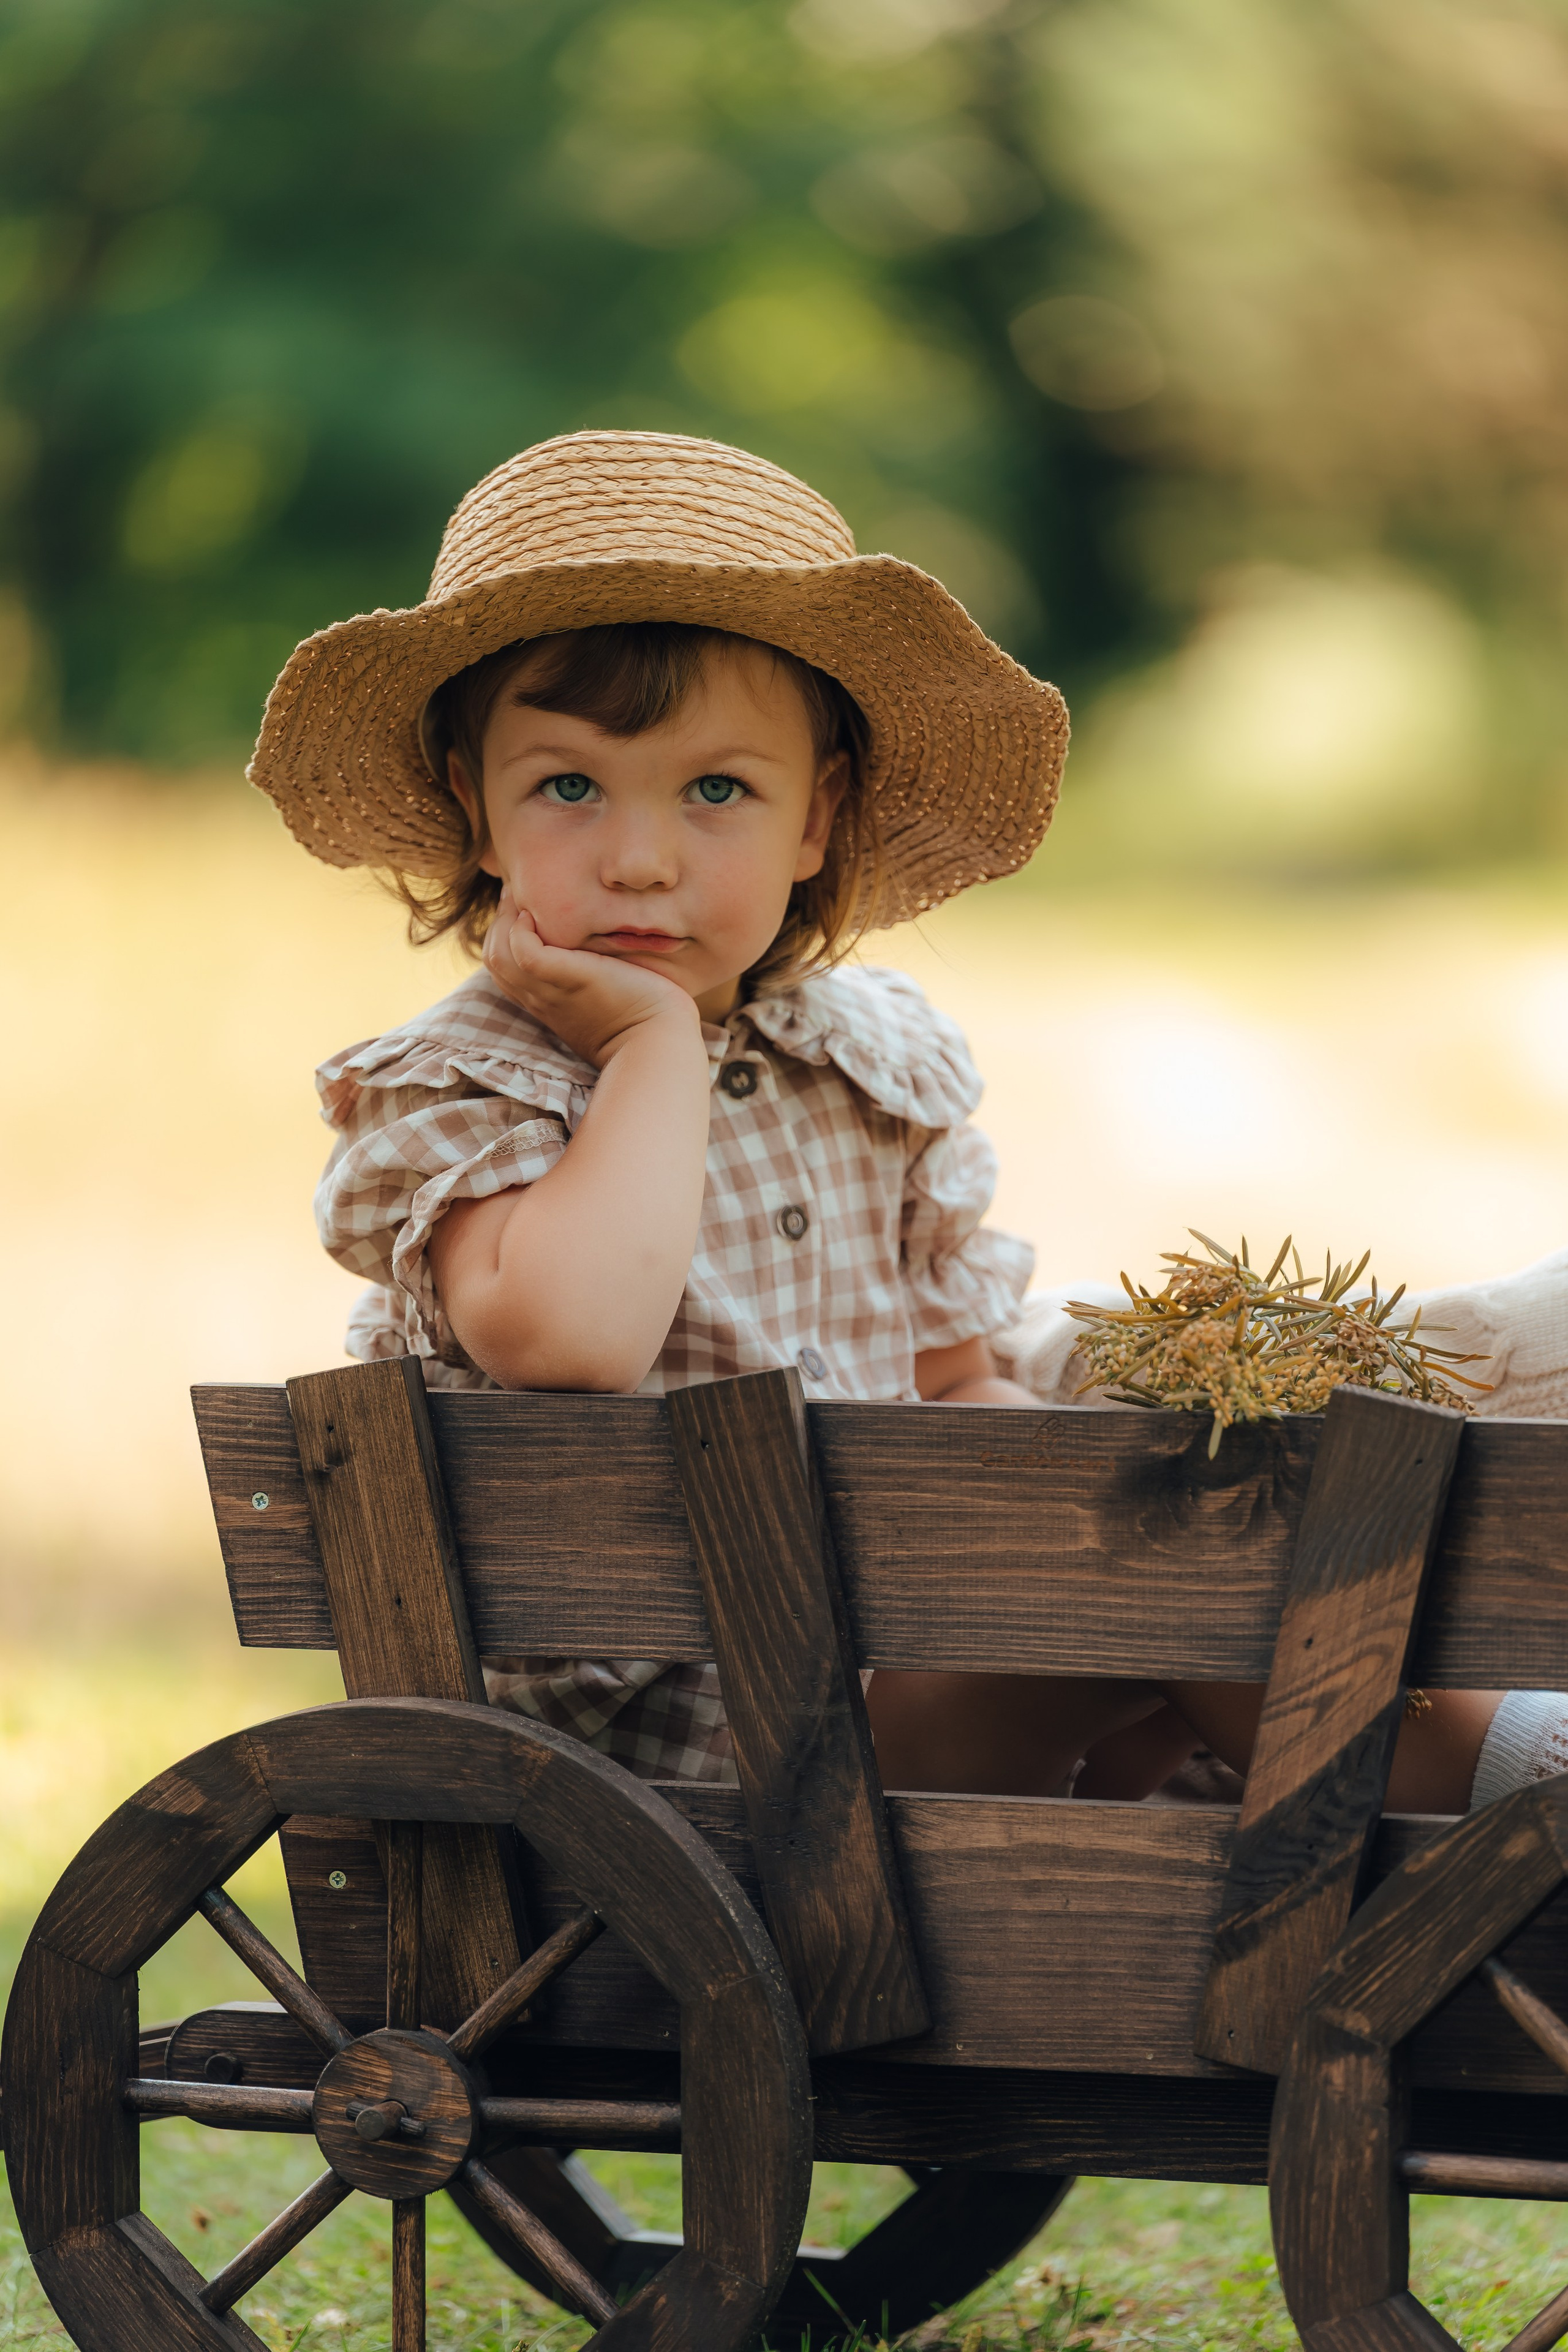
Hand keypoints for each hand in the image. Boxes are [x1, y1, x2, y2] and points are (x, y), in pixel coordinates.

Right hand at [482, 888, 697, 1068]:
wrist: (657, 1044)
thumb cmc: (645, 1020)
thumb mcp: (608, 995)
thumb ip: (593, 973)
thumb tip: (599, 944)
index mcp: (548, 1002)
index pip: (506, 967)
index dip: (506, 935)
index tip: (523, 909)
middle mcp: (542, 998)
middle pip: (495, 958)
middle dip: (500, 922)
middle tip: (518, 895)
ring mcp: (551, 991)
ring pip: (499, 954)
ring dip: (504, 921)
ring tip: (523, 899)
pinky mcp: (568, 980)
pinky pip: (524, 953)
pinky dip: (520, 931)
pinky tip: (535, 915)